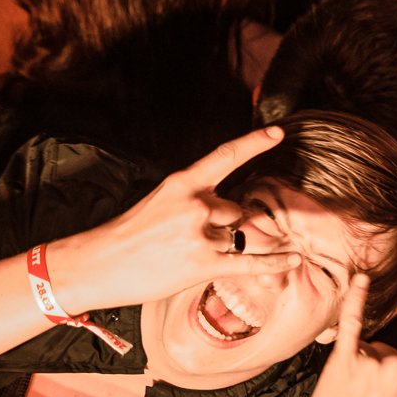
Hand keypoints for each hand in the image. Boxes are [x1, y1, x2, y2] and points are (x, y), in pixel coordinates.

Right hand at [50, 126, 304, 313]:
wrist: (101, 264)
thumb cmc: (130, 235)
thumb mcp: (160, 202)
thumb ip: (196, 201)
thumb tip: (234, 213)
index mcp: (183, 182)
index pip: (226, 156)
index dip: (255, 143)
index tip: (279, 132)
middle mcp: (196, 204)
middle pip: (237, 210)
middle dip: (226, 224)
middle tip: (190, 239)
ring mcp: (200, 234)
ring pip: (237, 235)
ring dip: (225, 245)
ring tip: (190, 254)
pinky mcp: (204, 263)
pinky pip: (250, 262)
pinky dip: (276, 263)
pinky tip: (295, 259)